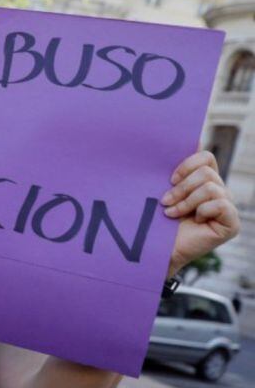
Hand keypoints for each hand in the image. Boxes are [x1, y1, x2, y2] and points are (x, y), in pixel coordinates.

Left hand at [161, 151, 239, 275]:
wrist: (156, 249)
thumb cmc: (157, 219)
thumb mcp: (163, 189)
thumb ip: (175, 169)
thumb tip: (191, 138)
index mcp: (205, 180)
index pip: (206, 157)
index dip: (187, 164)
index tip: (170, 178)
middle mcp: (220, 191)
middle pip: (207, 172)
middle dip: (182, 187)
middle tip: (166, 201)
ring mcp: (227, 207)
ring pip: (211, 187)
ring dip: (187, 201)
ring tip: (173, 213)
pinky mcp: (231, 223)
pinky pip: (220, 204)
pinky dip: (202, 210)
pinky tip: (194, 220)